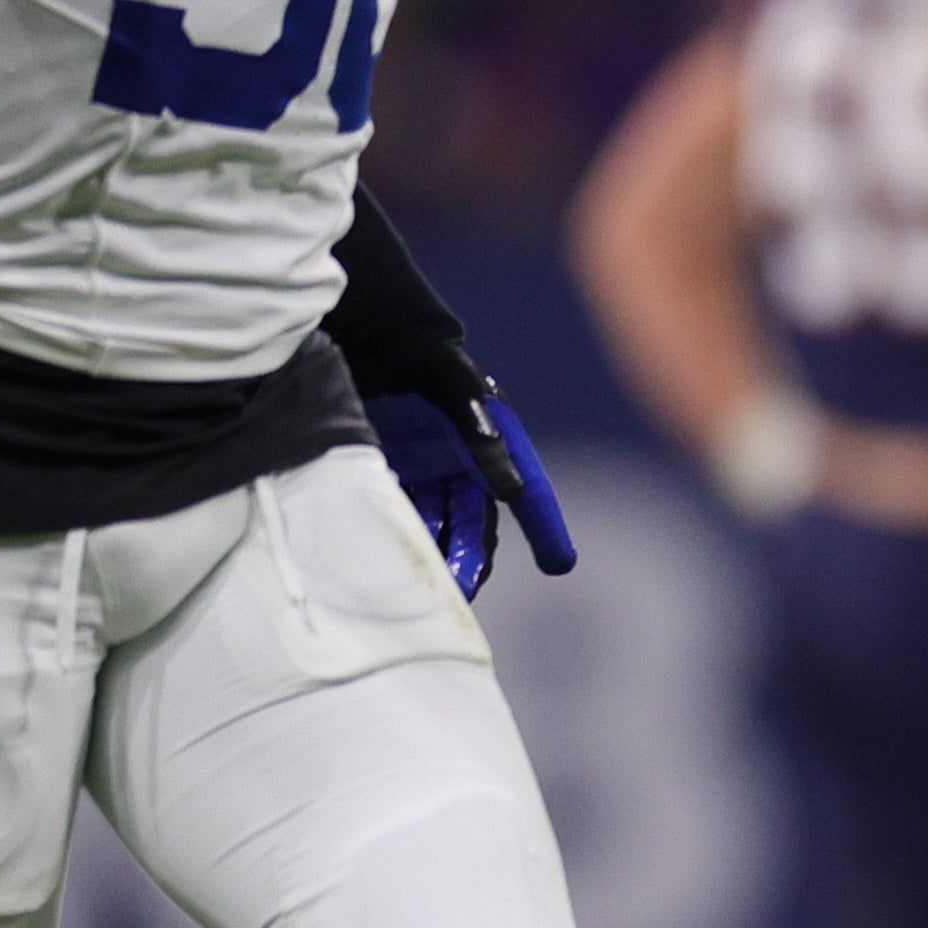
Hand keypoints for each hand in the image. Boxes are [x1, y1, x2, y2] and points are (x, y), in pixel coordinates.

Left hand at [362, 359, 576, 597]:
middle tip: (460, 593)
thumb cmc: (418, 352)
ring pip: (433, 524)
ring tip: (418, 586)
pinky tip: (378, 558)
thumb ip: (480, 431)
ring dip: (429, 555)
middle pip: (472, 523)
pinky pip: (395, 511)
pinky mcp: (387, 470)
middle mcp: (462, 462)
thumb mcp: (451, 382)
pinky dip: (392, 535)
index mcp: (491, 441)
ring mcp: (423, 469)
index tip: (560, 563)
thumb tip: (510, 489)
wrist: (366, 334)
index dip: (545, 526)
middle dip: (468, 559)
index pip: (526, 492)